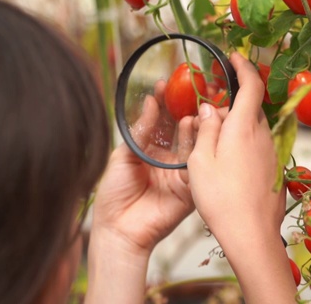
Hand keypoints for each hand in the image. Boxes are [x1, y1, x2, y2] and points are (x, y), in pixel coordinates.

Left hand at [86, 82, 195, 302]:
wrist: (118, 228)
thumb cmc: (114, 194)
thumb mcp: (123, 155)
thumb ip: (141, 130)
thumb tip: (150, 103)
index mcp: (149, 150)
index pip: (161, 120)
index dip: (164, 101)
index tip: (167, 82)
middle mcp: (167, 158)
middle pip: (180, 128)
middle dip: (184, 107)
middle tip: (189, 88)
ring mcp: (179, 172)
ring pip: (192, 143)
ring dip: (193, 124)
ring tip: (190, 108)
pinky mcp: (189, 187)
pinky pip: (197, 164)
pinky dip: (197, 145)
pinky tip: (192, 128)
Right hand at [186, 53, 295, 302]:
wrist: (251, 234)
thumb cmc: (220, 198)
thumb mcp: (199, 161)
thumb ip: (206, 130)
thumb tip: (210, 109)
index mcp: (244, 127)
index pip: (251, 84)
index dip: (243, 66)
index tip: (233, 56)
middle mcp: (263, 135)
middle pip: (251, 107)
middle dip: (232, 102)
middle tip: (210, 112)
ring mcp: (272, 152)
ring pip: (255, 127)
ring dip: (237, 125)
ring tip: (215, 142)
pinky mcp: (275, 169)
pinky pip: (259, 145)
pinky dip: (244, 143)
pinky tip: (229, 163)